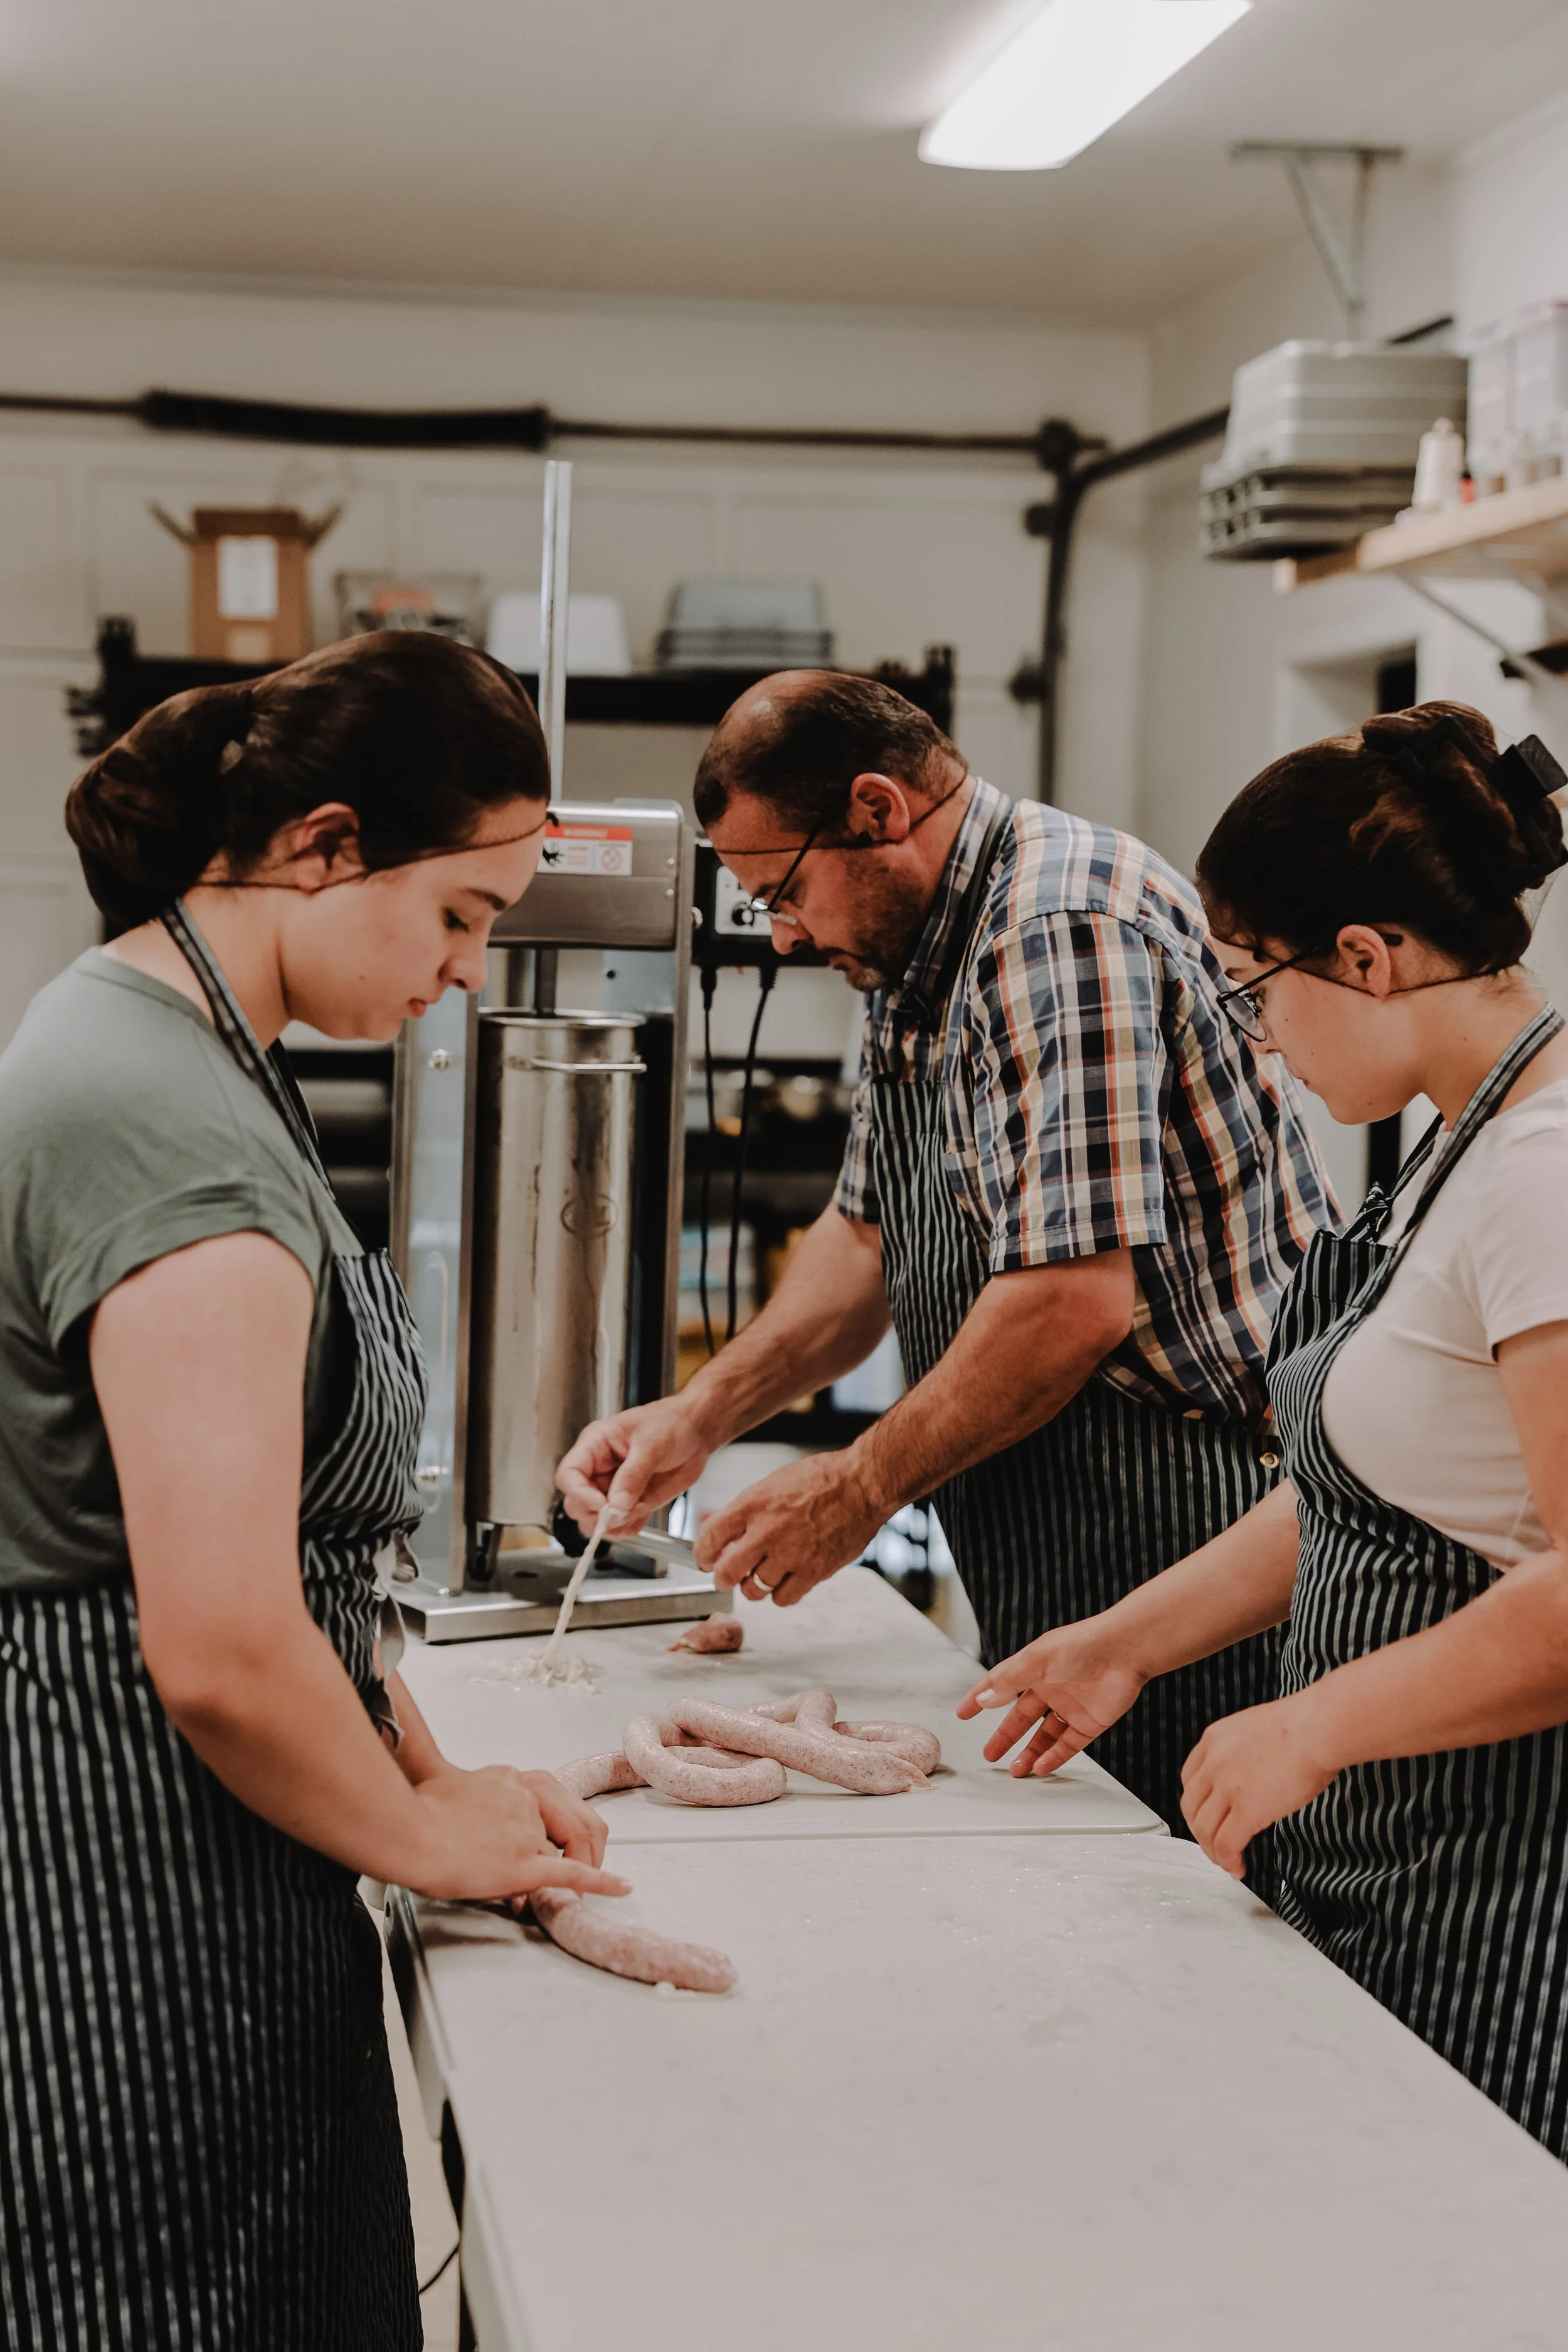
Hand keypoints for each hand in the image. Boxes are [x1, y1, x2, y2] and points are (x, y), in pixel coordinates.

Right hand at [403, 1764, 629, 1902]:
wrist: (406, 1831)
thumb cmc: (417, 1814)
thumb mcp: (453, 1795)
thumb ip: (480, 1817)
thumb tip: (489, 1844)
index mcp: (511, 1779)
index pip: (555, 1801)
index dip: (562, 1829)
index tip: (561, 1843)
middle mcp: (525, 1798)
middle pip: (577, 1821)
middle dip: (584, 1848)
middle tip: (582, 1868)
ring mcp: (527, 1830)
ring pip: (562, 1853)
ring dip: (573, 1870)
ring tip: (572, 1889)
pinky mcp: (524, 1862)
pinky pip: (572, 1873)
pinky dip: (601, 1882)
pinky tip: (620, 1887)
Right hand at [556, 1398, 716, 1537]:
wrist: (696, 1432)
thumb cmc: (672, 1423)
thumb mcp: (652, 1443)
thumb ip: (634, 1473)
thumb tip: (618, 1502)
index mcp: (595, 1445)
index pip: (569, 1475)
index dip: (580, 1494)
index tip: (602, 1505)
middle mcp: (599, 1469)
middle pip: (576, 1503)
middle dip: (596, 1514)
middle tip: (622, 1512)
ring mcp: (613, 1488)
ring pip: (595, 1520)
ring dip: (614, 1525)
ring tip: (638, 1510)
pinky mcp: (631, 1502)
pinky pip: (619, 1526)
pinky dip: (628, 1528)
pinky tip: (642, 1515)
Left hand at [695, 1452, 883, 1606]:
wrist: (862, 1483)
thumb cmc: (821, 1479)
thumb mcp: (772, 1483)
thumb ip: (742, 1509)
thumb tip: (713, 1524)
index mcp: (753, 1504)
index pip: (710, 1538)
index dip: (702, 1554)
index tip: (705, 1558)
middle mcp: (768, 1531)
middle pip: (727, 1573)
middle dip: (722, 1578)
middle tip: (725, 1576)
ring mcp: (791, 1554)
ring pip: (754, 1590)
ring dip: (754, 1585)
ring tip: (762, 1573)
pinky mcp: (813, 1571)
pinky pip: (783, 1598)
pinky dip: (780, 1594)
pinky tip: (785, 1579)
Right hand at [957, 1618, 1145, 1776]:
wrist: (1125, 1652)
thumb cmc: (1081, 1645)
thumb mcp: (1036, 1660)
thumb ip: (1009, 1682)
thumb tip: (983, 1698)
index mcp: (1034, 1667)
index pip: (1000, 1684)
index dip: (981, 1697)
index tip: (964, 1713)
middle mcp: (1051, 1687)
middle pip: (1022, 1717)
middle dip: (1005, 1736)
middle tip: (990, 1755)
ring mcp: (1071, 1706)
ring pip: (1044, 1735)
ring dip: (1029, 1752)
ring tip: (1015, 1771)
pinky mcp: (1090, 1722)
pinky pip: (1068, 1745)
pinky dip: (1054, 1757)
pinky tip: (1040, 1767)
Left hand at [1180, 1693, 1342, 1877]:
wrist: (1316, 1729)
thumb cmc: (1305, 1727)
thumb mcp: (1258, 1729)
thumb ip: (1246, 1750)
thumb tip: (1255, 1771)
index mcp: (1215, 1739)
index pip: (1190, 1778)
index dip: (1197, 1803)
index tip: (1206, 1815)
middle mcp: (1214, 1763)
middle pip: (1191, 1807)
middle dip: (1200, 1830)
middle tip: (1213, 1844)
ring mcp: (1227, 1788)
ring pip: (1204, 1829)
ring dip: (1213, 1852)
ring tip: (1226, 1862)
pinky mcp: (1246, 1811)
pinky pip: (1226, 1845)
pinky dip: (1228, 1861)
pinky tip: (1238, 1868)